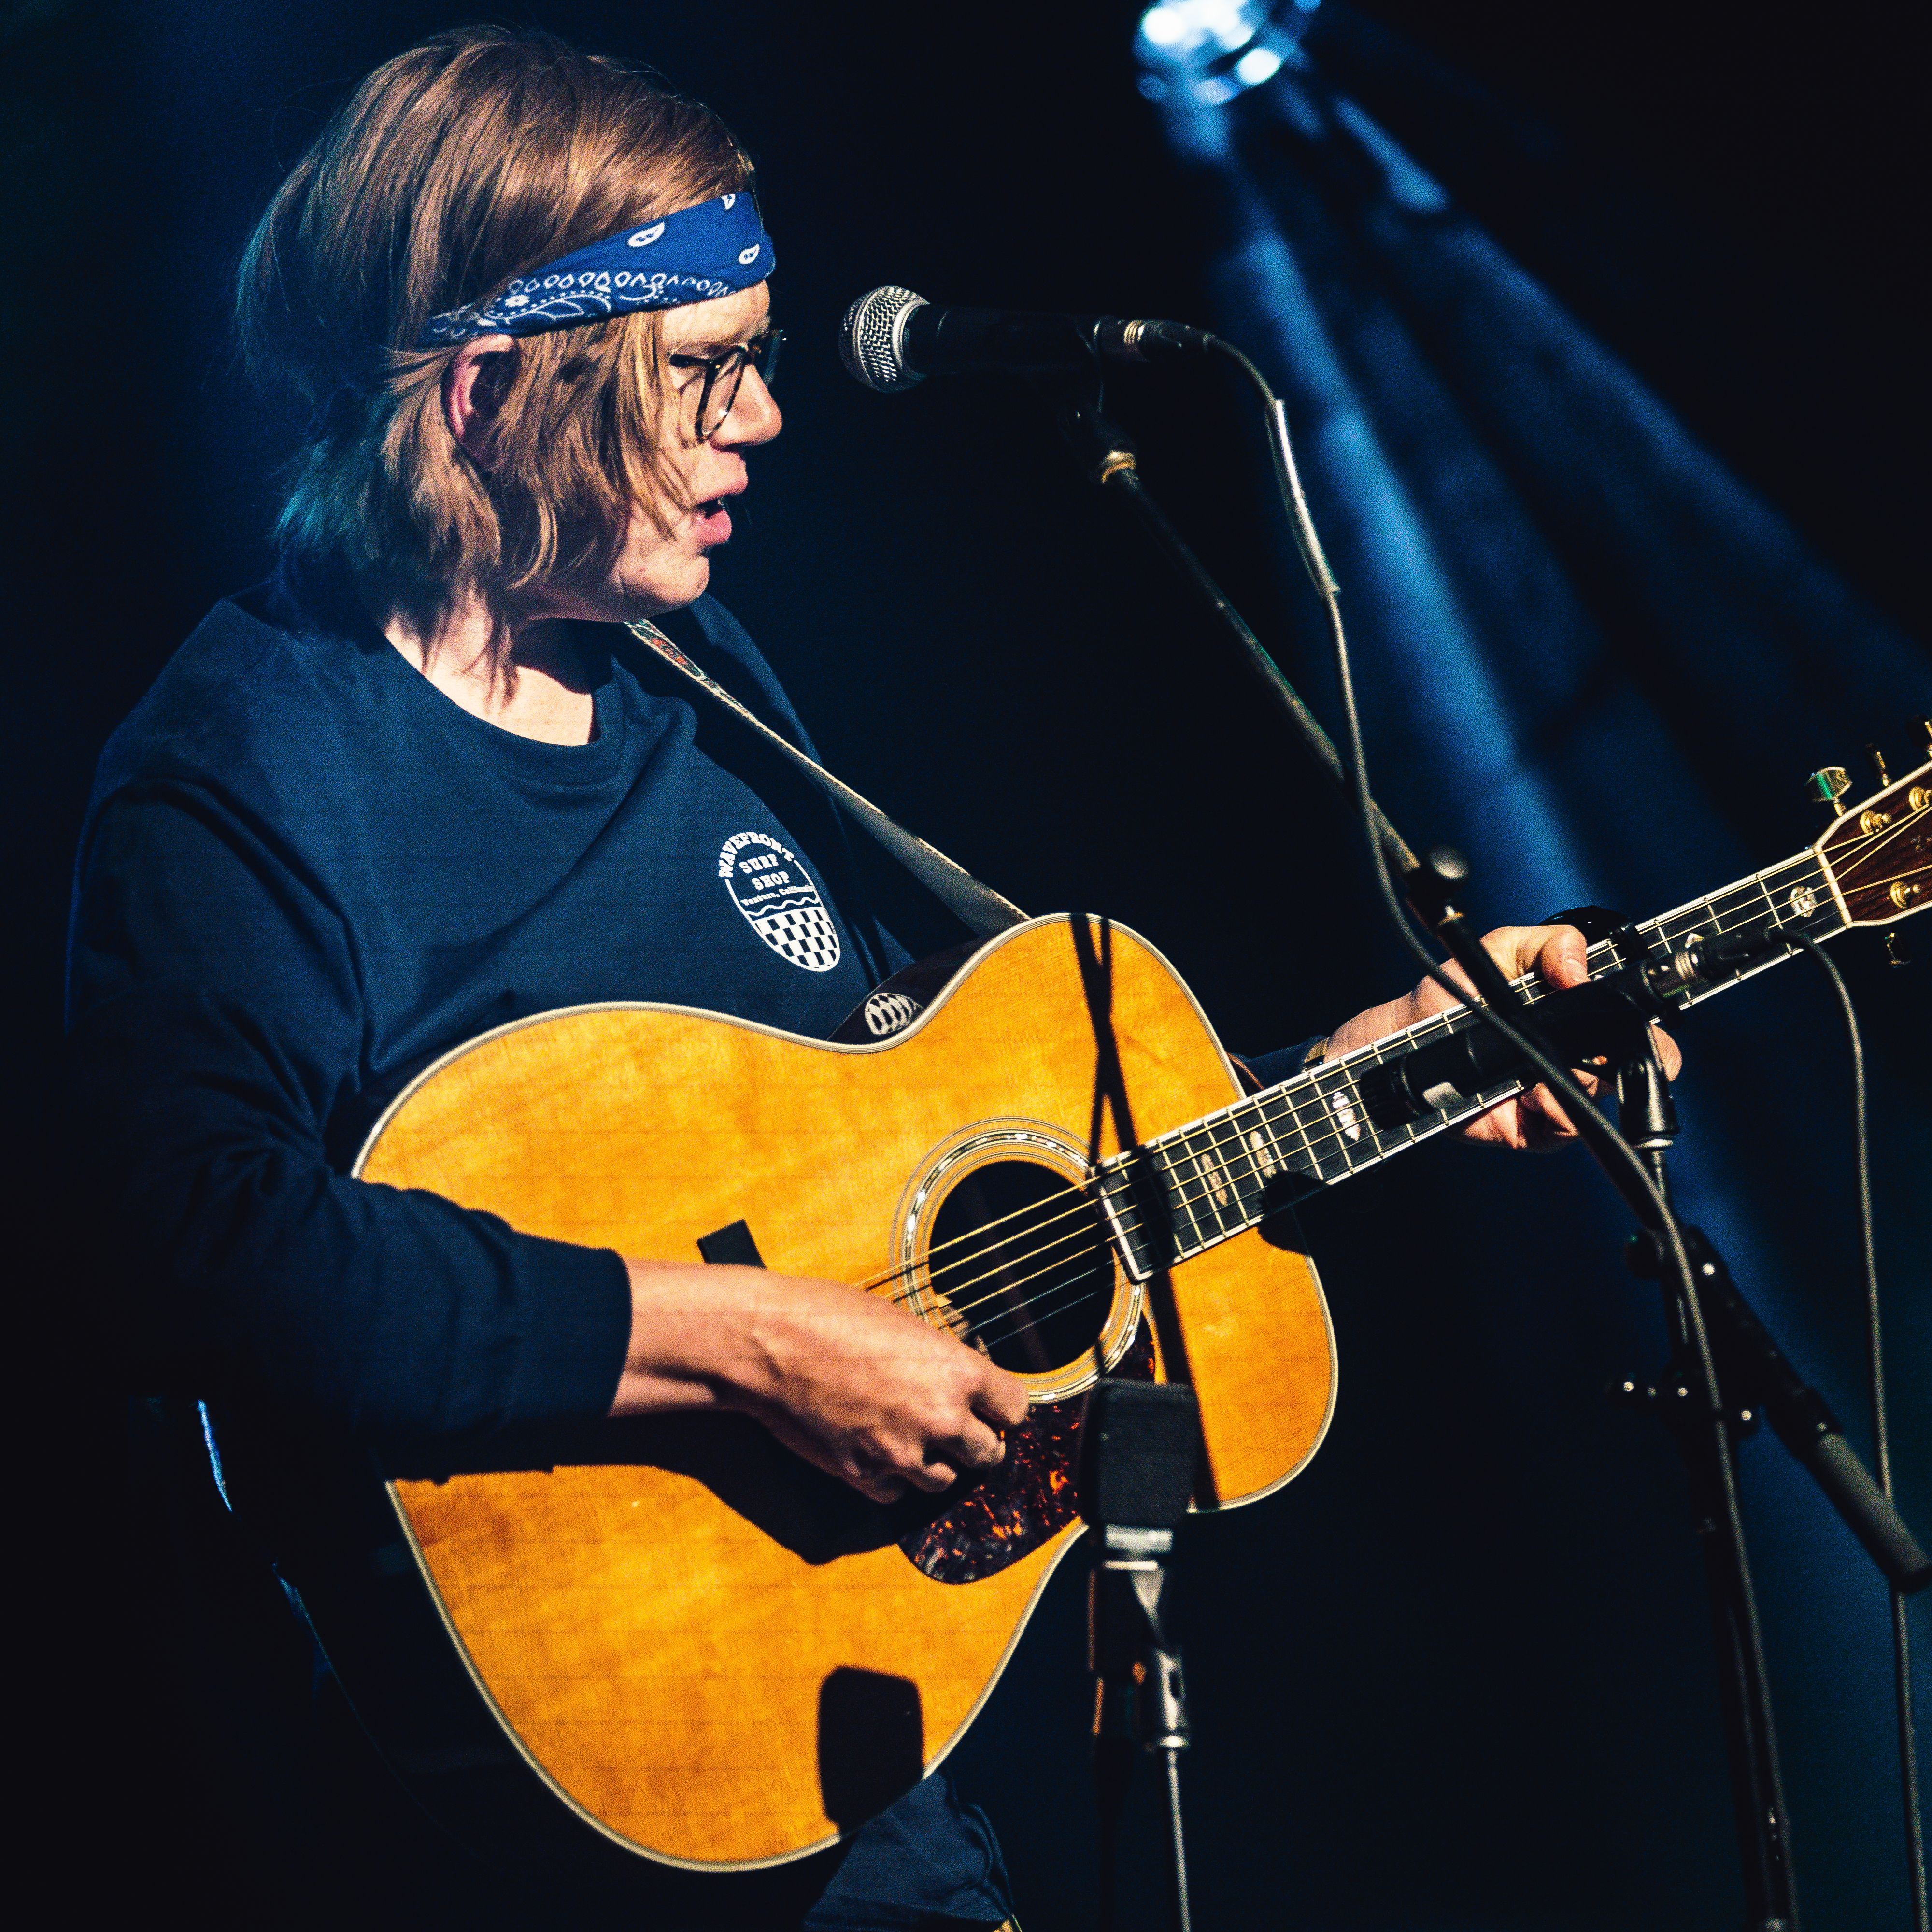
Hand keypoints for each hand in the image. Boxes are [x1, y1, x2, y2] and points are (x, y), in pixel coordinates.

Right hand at [612, 1261, 1030, 1503]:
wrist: (770, 1343)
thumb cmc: (831, 1317)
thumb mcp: (903, 1323)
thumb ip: (940, 1360)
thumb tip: (961, 1381)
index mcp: (957, 1371)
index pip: (1016, 1409)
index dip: (1002, 1407)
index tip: (990, 1407)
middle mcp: (939, 1416)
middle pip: (988, 1453)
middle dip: (975, 1441)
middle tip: (955, 1428)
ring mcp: (901, 1451)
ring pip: (945, 1480)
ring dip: (935, 1463)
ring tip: (911, 1435)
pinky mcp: (864, 1475)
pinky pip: (897, 1492)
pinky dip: (892, 1477)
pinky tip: (875, 1448)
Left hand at [1318, 924, 1681, 1151]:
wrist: (1408, 1039)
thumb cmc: (1454, 993)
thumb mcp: (1500, 949)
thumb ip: (1548, 945)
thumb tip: (1580, 973)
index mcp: (1580, 1013)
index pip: (1638, 1024)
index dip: (1652, 1031)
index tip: (1641, 1027)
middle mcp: (1580, 1055)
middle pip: (1640, 1067)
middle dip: (1635, 1063)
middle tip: (1597, 1055)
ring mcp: (1560, 1092)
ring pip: (1599, 1098)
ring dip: (1579, 1085)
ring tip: (1536, 1075)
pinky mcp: (1536, 1128)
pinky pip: (1564, 1129)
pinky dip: (1553, 1114)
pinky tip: (1527, 1098)